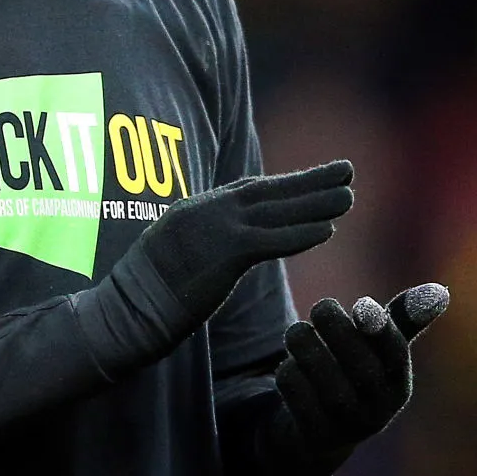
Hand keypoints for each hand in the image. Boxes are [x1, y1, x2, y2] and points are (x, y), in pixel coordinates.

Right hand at [133, 160, 353, 331]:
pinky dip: (302, 234)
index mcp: (194, 209)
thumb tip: (216, 249)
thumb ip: (197, 242)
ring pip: (277, 211)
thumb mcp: (170, 253)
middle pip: (268, 191)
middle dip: (310, 181)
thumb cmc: (145, 291)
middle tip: (346, 170)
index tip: (313, 179)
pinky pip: (273, 240)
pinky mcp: (225, 252)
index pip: (247, 190)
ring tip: (349, 196)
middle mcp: (207, 211)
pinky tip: (328, 230)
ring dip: (317, 203)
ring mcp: (216, 229)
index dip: (285, 184)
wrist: (128, 306)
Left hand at [271, 283, 449, 471]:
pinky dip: (290, 373)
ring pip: (327, 384)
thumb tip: (439, 290)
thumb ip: (400, 320)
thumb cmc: (352, 375)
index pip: (397, 357)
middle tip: (321, 306)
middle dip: (338, 330)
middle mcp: (378, 411)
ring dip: (307, 347)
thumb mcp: (376, 351)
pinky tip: (291, 365)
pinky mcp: (314, 436)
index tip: (362, 304)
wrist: (319, 431)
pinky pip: (298, 397)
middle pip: (362, 370)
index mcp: (398, 385)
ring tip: (299, 331)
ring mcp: (346, 427)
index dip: (381, 330)